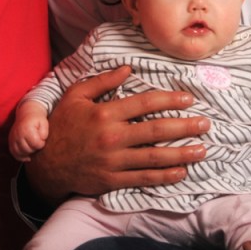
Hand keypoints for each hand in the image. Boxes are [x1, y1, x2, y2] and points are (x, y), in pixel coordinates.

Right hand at [9, 103, 48, 161]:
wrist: (26, 113)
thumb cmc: (37, 119)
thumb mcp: (44, 122)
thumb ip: (44, 132)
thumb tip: (41, 140)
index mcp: (27, 129)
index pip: (36, 144)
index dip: (42, 144)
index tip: (43, 140)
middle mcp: (18, 134)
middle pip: (27, 149)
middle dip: (35, 149)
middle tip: (37, 143)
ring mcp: (13, 138)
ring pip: (20, 153)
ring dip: (28, 153)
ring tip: (33, 148)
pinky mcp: (11, 141)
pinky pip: (13, 152)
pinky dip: (20, 157)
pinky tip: (27, 157)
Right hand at [25, 65, 209, 202]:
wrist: (45, 165)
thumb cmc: (61, 126)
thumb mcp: (75, 96)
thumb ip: (102, 81)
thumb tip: (127, 68)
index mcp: (104, 113)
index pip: (144, 103)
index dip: (169, 99)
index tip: (188, 99)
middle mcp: (112, 137)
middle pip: (156, 130)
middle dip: (184, 126)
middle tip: (205, 124)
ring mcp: (113, 161)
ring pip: (155, 157)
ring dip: (182, 154)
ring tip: (202, 150)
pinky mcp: (112, 180)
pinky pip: (144, 179)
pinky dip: (164, 176)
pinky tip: (181, 172)